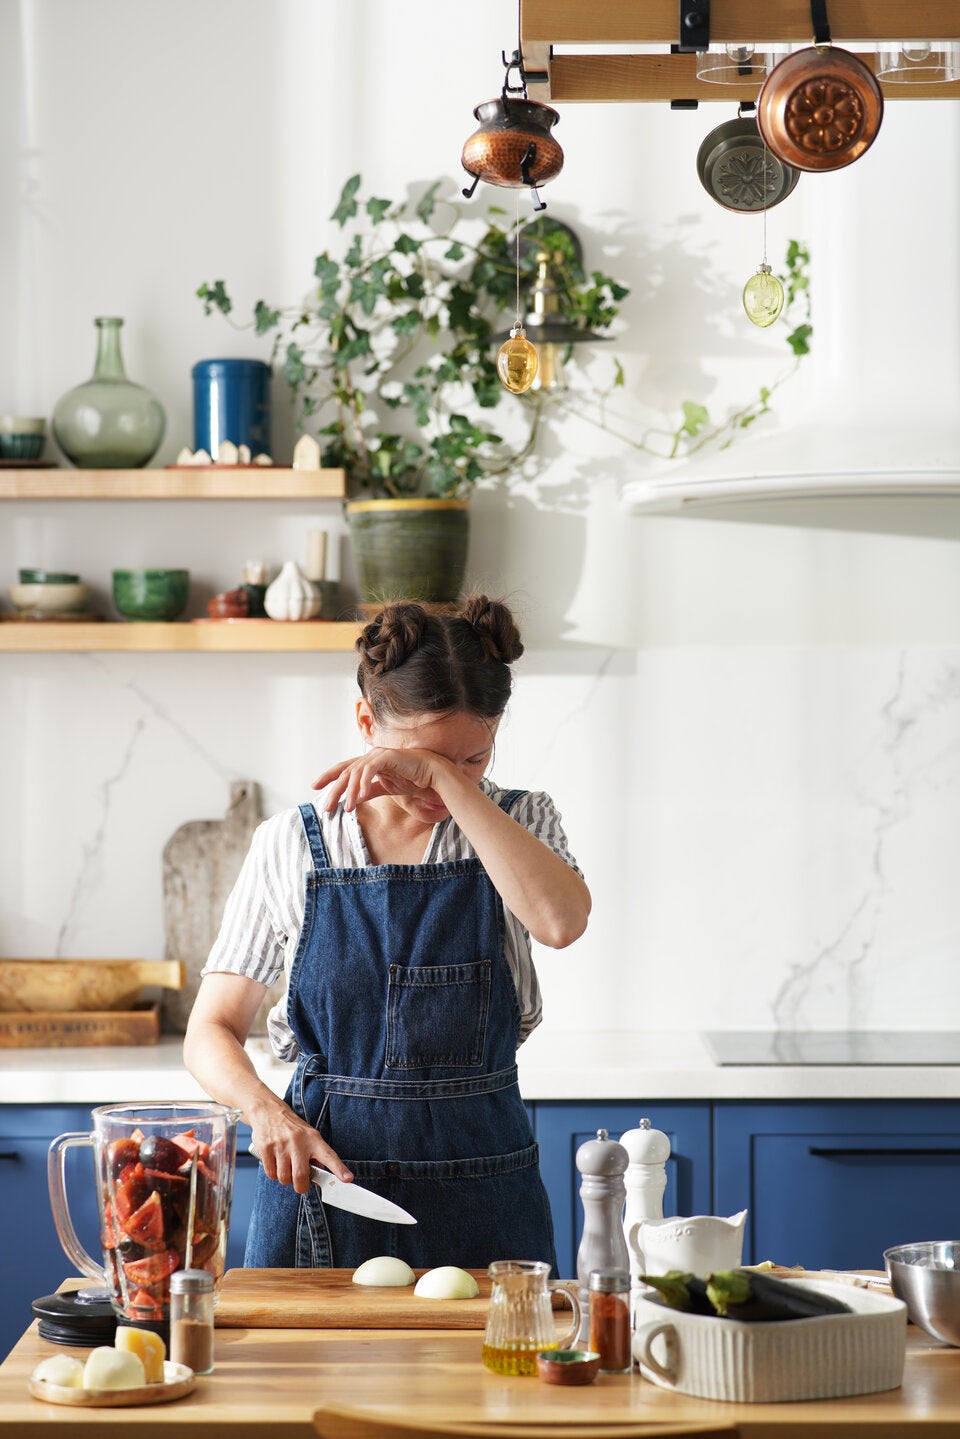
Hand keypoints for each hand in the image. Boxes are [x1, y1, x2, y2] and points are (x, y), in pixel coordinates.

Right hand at [248, 1104, 351, 1194]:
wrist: (267, 1111)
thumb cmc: (291, 1128)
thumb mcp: (308, 1136)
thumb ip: (315, 1156)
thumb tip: (322, 1178)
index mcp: (313, 1139)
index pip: (329, 1156)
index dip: (339, 1169)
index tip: (348, 1179)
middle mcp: (298, 1141)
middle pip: (301, 1176)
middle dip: (300, 1186)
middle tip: (299, 1182)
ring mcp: (281, 1145)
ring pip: (284, 1178)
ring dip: (285, 1178)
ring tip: (285, 1165)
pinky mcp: (266, 1148)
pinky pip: (271, 1173)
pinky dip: (273, 1173)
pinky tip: (275, 1161)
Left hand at [313, 746, 447, 811]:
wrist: (433, 774)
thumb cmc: (413, 779)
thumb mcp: (386, 788)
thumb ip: (370, 791)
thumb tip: (354, 799)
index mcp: (369, 762)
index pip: (344, 768)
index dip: (329, 776)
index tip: (315, 787)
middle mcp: (371, 756)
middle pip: (345, 772)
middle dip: (334, 790)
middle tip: (326, 807)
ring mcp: (379, 754)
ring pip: (355, 772)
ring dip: (349, 792)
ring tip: (345, 808)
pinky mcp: (387, 756)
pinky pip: (370, 770)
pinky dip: (363, 783)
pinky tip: (359, 797)